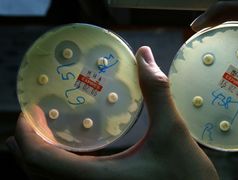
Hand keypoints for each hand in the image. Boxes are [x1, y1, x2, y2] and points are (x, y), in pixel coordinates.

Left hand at [6, 47, 218, 179]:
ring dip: (37, 158)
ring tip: (39, 133)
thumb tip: (144, 56)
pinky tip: (67, 152)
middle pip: (36, 174)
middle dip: (25, 145)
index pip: (42, 161)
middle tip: (32, 117)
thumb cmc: (186, 174)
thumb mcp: (172, 131)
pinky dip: (56, 167)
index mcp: (100, 178)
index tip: (30, 110)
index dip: (27, 135)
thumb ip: (156, 93)